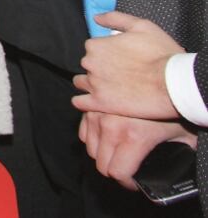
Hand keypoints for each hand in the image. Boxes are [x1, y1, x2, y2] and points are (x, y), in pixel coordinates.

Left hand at [72, 11, 183, 119]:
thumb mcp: (141, 26)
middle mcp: (90, 63)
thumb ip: (115, 18)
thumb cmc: (161, 53)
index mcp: (96, 45)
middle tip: (120, 74)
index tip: (120, 59)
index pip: (93, 48)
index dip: (107, 53)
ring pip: (81, 83)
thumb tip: (97, 17)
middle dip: (100, 69)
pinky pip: (80, 102)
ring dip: (91, 85)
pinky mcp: (99, 103)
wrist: (174, 83)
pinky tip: (97, 103)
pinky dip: (85, 102)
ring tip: (111, 89)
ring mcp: (93, 84)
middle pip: (88, 65)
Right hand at [79, 112, 195, 189]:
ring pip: (90, 148)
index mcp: (133, 137)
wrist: (163, 80)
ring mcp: (98, 114)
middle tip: (126, 166)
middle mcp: (110, 126)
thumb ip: (174, 156)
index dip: (127, 182)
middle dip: (114, 169)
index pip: (117, 172)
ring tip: (117, 150)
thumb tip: (173, 169)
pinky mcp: (91, 105)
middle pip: (101, 163)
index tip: (133, 182)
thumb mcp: (179, 136)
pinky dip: (93, 137)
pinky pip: (84, 131)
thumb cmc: (173, 106)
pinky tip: (107, 135)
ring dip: (102, 153)